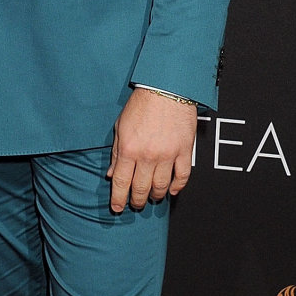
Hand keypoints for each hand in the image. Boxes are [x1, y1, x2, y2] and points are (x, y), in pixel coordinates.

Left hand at [107, 87, 196, 212]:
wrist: (167, 88)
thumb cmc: (142, 104)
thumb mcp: (121, 127)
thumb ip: (116, 152)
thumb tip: (111, 173)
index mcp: (129, 149)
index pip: (120, 182)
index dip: (118, 199)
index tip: (118, 208)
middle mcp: (148, 155)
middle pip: (141, 189)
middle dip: (137, 200)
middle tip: (136, 204)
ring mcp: (168, 155)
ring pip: (161, 186)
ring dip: (156, 195)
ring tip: (153, 196)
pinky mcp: (184, 151)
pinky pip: (183, 176)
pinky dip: (178, 186)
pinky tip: (173, 190)